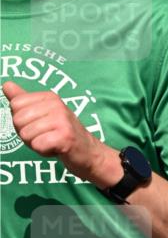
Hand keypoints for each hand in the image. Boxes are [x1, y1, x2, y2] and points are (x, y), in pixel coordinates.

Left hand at [2, 81, 118, 185]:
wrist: (88, 153)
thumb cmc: (61, 134)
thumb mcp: (42, 114)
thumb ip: (23, 100)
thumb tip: (6, 84)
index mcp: (49, 97)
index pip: (15, 105)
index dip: (21, 120)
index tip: (38, 125)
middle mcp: (56, 105)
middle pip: (18, 120)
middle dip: (26, 134)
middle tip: (45, 136)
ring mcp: (62, 120)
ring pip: (26, 134)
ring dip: (35, 144)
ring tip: (51, 142)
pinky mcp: (65, 137)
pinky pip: (37, 145)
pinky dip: (44, 151)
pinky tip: (56, 149)